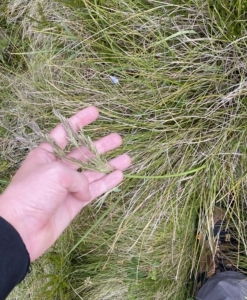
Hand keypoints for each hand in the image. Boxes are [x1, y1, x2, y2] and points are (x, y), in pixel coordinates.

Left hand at [0, 107, 130, 260]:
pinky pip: (95, 189)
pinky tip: (119, 175)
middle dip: (101, 145)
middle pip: (85, 152)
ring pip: (94, 171)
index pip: (66, 132)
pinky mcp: (75, 202)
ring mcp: (68, 185)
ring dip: (110, 164)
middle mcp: (59, 168)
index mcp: (47, 154)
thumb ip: (77, 177)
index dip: (80, 120)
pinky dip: (107, 182)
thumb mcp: (54, 173)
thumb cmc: (31, 194)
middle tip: (118, 138)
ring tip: (127, 158)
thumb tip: (86, 190)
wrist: (21, 229)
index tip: (96, 112)